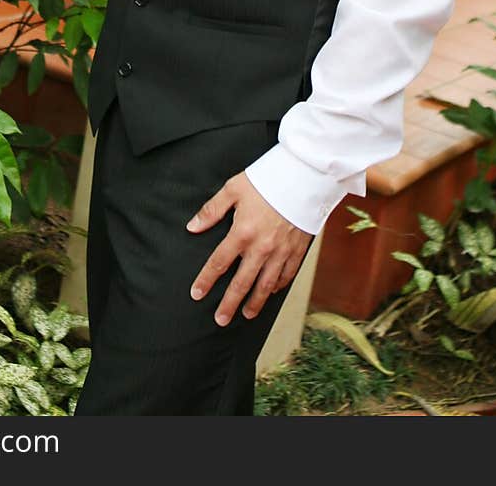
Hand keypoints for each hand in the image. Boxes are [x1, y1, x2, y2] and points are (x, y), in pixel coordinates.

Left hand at [187, 171, 311, 325]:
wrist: (303, 177)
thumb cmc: (267, 180)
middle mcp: (261, 248)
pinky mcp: (297, 250)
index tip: (197, 294)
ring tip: (246, 314)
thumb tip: (192, 227)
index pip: (219, 263)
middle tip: (220, 319)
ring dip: (255, 302)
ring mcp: (281, 252)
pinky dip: (277, 287)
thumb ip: (211, 210)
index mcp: (242, 232)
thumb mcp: (233, 189)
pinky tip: (271, 292)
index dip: (206, 280)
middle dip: (229, 303)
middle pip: (241, 283)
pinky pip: (286, 275)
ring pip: (265, 285)